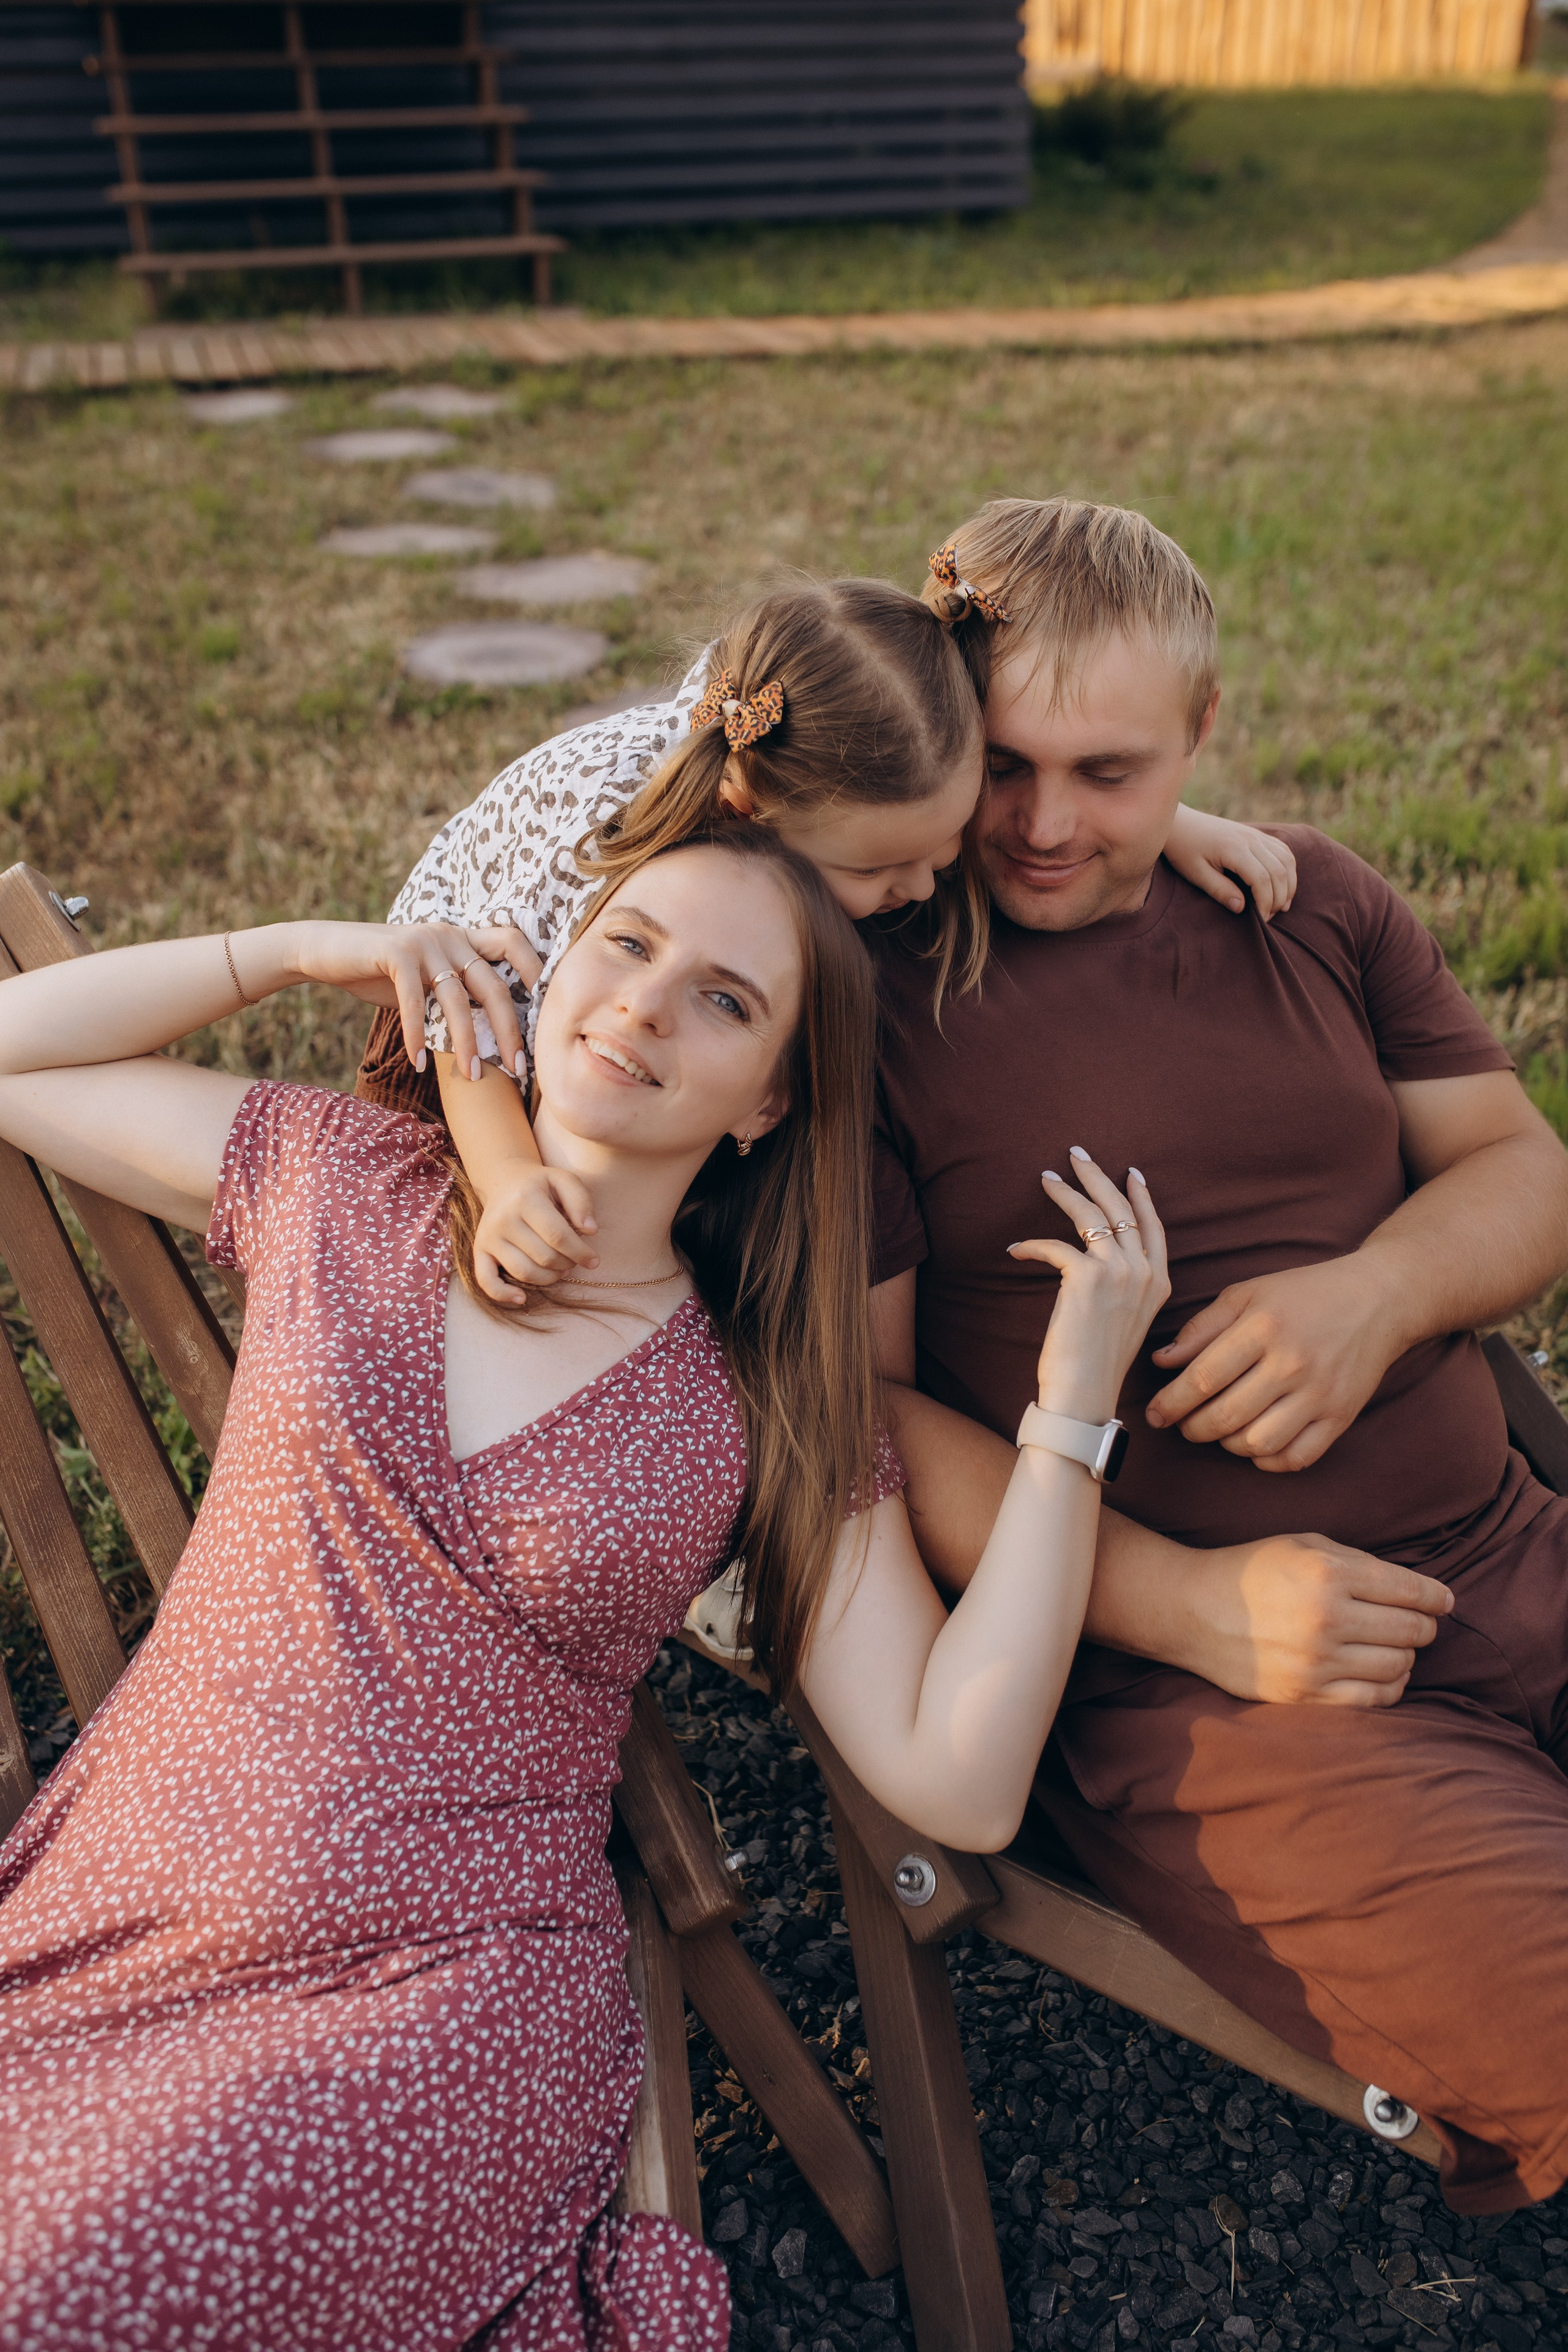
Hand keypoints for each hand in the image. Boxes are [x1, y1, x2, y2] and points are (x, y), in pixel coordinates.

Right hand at [295, 919, 540, 1078]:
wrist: (325, 949)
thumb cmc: (379, 973)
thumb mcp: (424, 981)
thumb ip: (453, 995)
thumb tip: (487, 1036)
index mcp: (462, 939)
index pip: (511, 943)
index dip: (535, 970)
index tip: (548, 1010)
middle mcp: (450, 936)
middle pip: (493, 985)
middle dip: (509, 1030)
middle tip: (517, 1068)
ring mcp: (424, 941)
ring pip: (457, 999)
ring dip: (466, 1042)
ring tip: (471, 1076)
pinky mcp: (396, 952)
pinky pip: (415, 1002)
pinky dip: (417, 1036)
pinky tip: (417, 1063)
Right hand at [473, 1161, 599, 1301]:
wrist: (505, 1181)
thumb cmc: (541, 1185)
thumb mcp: (564, 1180)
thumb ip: (581, 1201)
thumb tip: (590, 1230)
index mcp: (526, 1198)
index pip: (558, 1236)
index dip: (580, 1253)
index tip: (594, 1261)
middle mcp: (503, 1219)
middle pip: (544, 1256)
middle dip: (567, 1264)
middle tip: (574, 1260)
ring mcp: (489, 1236)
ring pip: (523, 1272)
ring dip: (549, 1278)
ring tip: (560, 1269)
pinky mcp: (480, 1250)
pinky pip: (486, 1280)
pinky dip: (503, 1294)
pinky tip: (521, 1298)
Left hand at [1010, 1150, 1169, 1421]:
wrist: (1084, 1394)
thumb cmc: (1097, 1363)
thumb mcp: (1125, 1320)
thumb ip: (1125, 1286)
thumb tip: (1099, 1259)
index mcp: (1160, 1284)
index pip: (1153, 1227)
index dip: (1141, 1197)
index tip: (1130, 1172)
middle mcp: (1145, 1274)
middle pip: (1122, 1209)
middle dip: (1098, 1176)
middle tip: (1077, 1154)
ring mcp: (1120, 1273)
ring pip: (1092, 1215)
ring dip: (1066, 1192)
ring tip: (1046, 1178)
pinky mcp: (1087, 1277)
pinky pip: (1055, 1245)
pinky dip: (1031, 1245)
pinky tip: (1015, 1248)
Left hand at [1146, 1256, 1401, 1470]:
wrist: (1379, 1299)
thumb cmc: (1303, 1294)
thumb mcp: (1247, 1295)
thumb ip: (1201, 1329)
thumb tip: (1160, 1363)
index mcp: (1263, 1328)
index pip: (1202, 1379)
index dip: (1170, 1403)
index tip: (1155, 1414)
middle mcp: (1293, 1364)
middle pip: (1224, 1417)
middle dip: (1192, 1428)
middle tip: (1184, 1424)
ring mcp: (1320, 1394)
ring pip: (1257, 1444)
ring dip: (1227, 1445)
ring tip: (1220, 1429)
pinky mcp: (1341, 1416)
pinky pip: (1295, 1458)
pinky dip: (1267, 1461)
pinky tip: (1256, 1442)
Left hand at [1167, 809, 1296, 920]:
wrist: (1182, 824)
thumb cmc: (1184, 850)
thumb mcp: (1196, 874)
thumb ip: (1220, 890)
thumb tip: (1241, 908)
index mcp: (1234, 848)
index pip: (1261, 879)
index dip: (1265, 903)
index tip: (1260, 920)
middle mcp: (1251, 839)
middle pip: (1279, 871)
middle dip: (1278, 899)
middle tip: (1268, 918)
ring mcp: (1257, 835)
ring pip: (1287, 860)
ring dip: (1288, 885)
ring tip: (1280, 907)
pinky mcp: (1258, 835)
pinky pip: (1283, 851)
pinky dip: (1288, 870)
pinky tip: (1283, 887)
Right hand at [1177, 1532, 1452, 1706]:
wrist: (1192, 1610)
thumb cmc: (1251, 1570)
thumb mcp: (1304, 1545)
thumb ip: (1360, 1563)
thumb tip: (1421, 1592)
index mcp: (1329, 1574)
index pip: (1410, 1591)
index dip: (1436, 1597)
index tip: (1444, 1601)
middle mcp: (1326, 1619)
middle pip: (1411, 1631)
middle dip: (1423, 1625)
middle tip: (1416, 1621)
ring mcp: (1316, 1662)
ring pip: (1398, 1666)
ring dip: (1405, 1655)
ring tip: (1392, 1645)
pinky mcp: (1305, 1695)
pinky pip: (1373, 1699)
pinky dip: (1389, 1686)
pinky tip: (1381, 1672)